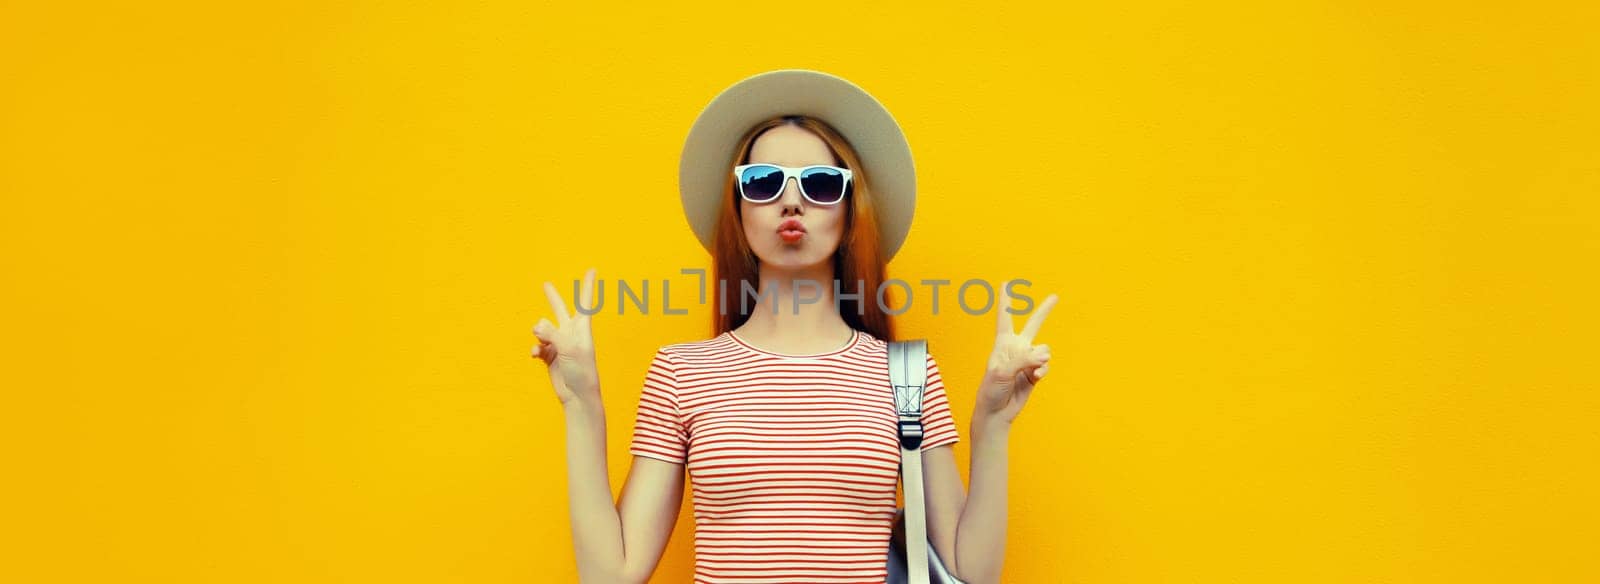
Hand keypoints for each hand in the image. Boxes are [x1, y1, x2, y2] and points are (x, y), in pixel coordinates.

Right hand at [531, 268, 600, 406]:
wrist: (578, 396)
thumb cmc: (581, 371)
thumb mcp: (568, 349)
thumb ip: (551, 333)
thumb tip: (535, 325)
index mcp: (582, 328)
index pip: (585, 302)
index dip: (588, 285)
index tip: (592, 269)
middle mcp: (570, 333)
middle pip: (559, 310)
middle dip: (552, 298)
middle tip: (546, 284)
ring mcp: (559, 344)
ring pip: (542, 330)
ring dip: (539, 334)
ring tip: (542, 342)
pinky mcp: (550, 356)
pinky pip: (538, 347)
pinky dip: (535, 349)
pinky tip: (536, 356)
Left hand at [975, 288, 1058, 424]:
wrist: (997, 412)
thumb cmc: (991, 390)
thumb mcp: (1003, 372)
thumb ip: (1024, 360)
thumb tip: (1045, 354)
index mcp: (1002, 343)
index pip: (1004, 317)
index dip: (1005, 299)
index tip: (1006, 282)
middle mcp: (1016, 348)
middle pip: (1033, 324)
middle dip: (1044, 311)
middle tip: (1055, 296)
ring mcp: (1027, 360)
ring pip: (1044, 350)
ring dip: (1040, 359)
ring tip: (1030, 370)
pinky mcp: (1035, 373)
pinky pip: (1045, 366)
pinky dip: (1042, 371)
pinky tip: (1034, 378)